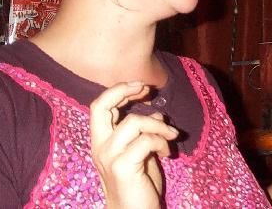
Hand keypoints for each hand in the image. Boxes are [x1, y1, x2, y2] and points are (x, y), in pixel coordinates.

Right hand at [90, 82, 178, 208]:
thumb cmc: (138, 185)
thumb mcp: (143, 153)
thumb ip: (145, 132)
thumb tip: (157, 113)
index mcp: (102, 142)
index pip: (99, 106)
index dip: (120, 90)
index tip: (142, 87)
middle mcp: (100, 147)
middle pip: (100, 106)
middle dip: (124, 91)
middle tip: (147, 89)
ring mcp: (109, 157)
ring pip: (133, 121)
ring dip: (159, 125)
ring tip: (171, 136)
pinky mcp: (122, 167)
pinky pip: (145, 140)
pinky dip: (162, 141)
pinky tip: (168, 153)